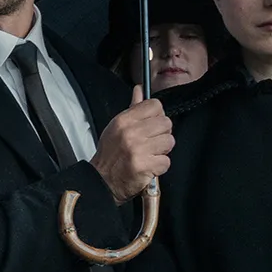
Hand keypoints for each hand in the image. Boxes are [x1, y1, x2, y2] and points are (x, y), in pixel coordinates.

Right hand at [91, 85, 171, 202]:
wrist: (102, 181)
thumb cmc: (110, 154)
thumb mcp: (117, 127)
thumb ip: (132, 108)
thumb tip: (140, 89)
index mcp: (124, 120)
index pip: (155, 105)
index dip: (157, 116)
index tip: (152, 125)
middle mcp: (131, 132)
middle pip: (166, 123)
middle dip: (162, 134)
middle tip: (151, 143)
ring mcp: (138, 149)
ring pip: (169, 142)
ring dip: (162, 151)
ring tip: (150, 155)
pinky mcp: (145, 166)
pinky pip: (166, 161)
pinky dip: (160, 167)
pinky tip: (149, 167)